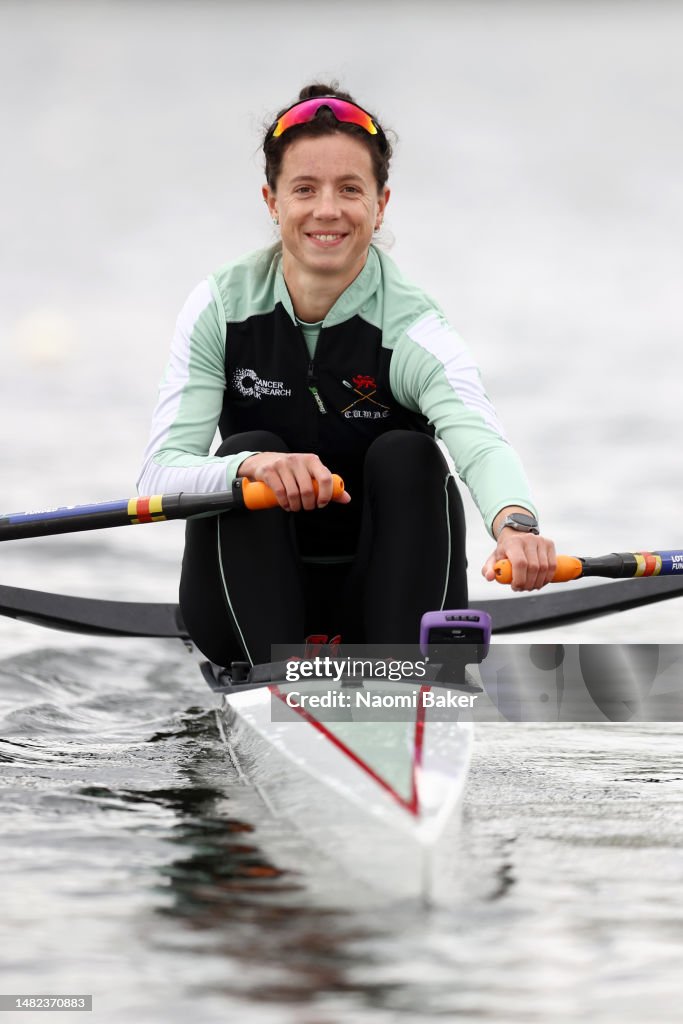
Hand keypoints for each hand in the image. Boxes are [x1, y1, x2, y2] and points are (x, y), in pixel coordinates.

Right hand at [237, 452, 351, 511]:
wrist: (264, 461)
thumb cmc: (292, 470)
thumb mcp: (310, 473)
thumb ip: (328, 485)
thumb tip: (346, 499)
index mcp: (312, 460)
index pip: (325, 478)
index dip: (326, 495)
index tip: (321, 504)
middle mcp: (298, 460)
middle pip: (308, 490)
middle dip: (308, 505)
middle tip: (307, 507)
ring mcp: (282, 465)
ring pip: (293, 493)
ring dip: (296, 506)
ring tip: (296, 508)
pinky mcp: (269, 471)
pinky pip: (280, 492)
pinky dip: (284, 504)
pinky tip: (286, 506)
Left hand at [482, 529, 556, 590]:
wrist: (516, 535)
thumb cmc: (505, 551)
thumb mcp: (494, 558)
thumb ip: (488, 569)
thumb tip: (490, 577)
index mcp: (513, 542)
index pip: (520, 563)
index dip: (519, 579)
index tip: (515, 587)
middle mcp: (528, 539)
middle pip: (533, 568)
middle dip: (528, 583)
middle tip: (522, 589)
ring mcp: (541, 540)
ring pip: (544, 568)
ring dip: (538, 583)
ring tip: (530, 587)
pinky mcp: (550, 544)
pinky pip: (552, 565)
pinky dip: (547, 578)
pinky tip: (540, 583)